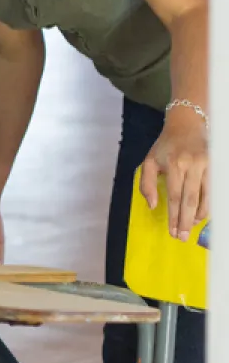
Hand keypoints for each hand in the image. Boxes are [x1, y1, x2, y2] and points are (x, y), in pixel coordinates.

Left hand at [140, 115, 208, 241]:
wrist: (187, 125)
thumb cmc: (165, 146)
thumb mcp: (149, 161)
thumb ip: (147, 184)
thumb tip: (153, 206)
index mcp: (174, 164)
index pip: (175, 196)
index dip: (174, 216)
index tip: (172, 232)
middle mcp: (192, 165)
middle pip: (190, 199)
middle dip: (186, 221)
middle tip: (182, 237)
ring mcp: (207, 166)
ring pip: (206, 197)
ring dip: (199, 216)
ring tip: (191, 228)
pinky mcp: (216, 166)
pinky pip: (214, 191)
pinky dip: (209, 206)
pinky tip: (201, 215)